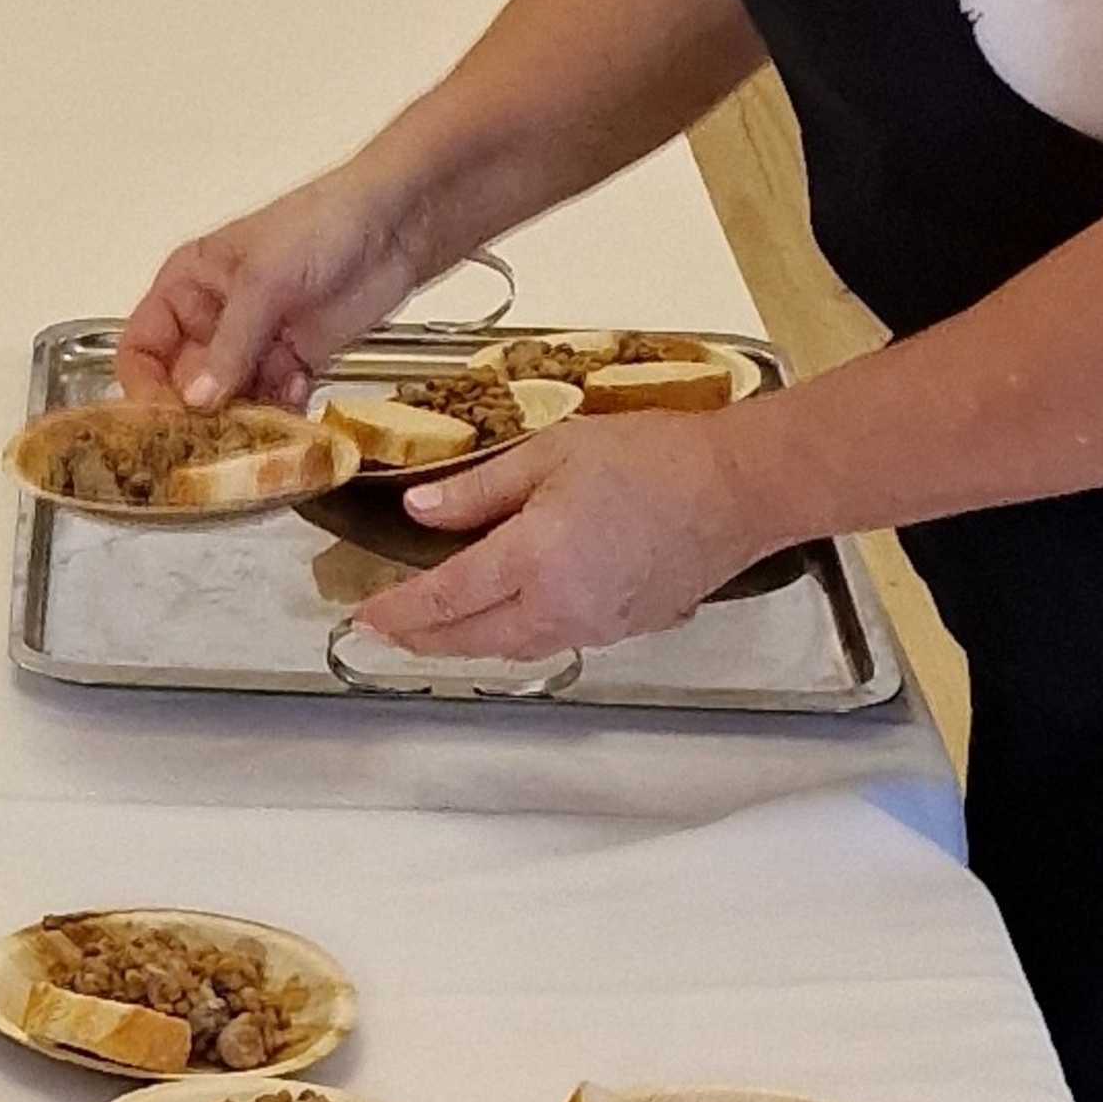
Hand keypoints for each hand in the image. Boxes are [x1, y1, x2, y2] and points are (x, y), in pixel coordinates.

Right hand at [117, 170, 407, 406]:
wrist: (396, 225)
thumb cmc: (319, 227)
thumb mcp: (263, 280)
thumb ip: (230, 344)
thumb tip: (196, 402)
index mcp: (186, 287)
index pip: (141, 348)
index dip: (143, 387)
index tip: (163, 422)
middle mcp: (212, 321)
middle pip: (183, 385)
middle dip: (197, 416)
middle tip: (213, 444)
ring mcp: (254, 345)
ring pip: (229, 401)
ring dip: (242, 421)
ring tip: (260, 432)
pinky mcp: (295, 363)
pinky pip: (273, 403)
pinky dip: (282, 414)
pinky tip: (299, 399)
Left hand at [382, 411, 751, 659]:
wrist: (738, 489)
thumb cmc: (654, 458)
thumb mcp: (553, 453)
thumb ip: (480, 488)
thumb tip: (419, 510)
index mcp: (534, 559)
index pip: (445, 598)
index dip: (398, 611)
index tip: (364, 615)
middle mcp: (559, 606)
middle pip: (471, 639)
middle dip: (422, 640)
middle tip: (386, 632)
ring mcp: (593, 625)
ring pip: (511, 648)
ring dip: (467, 643)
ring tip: (436, 630)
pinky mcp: (622, 631)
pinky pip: (553, 641)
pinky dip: (516, 635)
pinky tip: (507, 618)